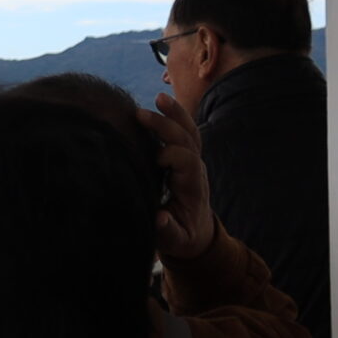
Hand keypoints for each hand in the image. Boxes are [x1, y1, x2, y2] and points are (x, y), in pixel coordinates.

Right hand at [140, 93, 216, 261]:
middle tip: (140, 114)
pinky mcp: (186, 157)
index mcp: (193, 187)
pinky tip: (161, 101)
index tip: (153, 159)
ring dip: (175, 114)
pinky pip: (186, 132)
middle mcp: (196, 170)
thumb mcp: (175, 241)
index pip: (187, 161)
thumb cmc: (182, 236)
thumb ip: (167, 231)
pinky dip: (175, 116)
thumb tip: (158, 218)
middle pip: (187, 140)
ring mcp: (193, 161)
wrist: (197, 233)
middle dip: (167, 125)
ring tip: (159, 97)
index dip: (172, 156)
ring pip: (190, 132)